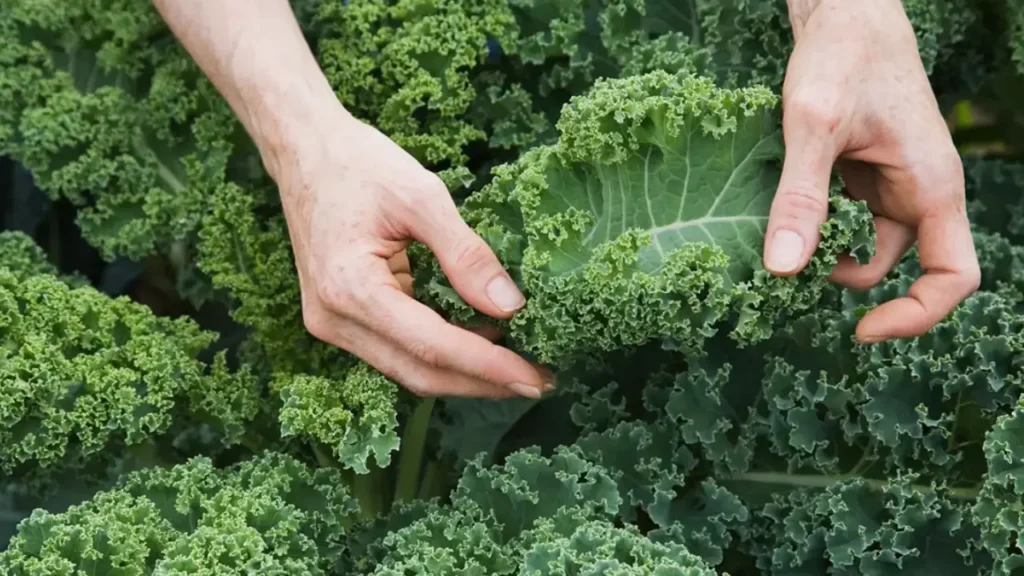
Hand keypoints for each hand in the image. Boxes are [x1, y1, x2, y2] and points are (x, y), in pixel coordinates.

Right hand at [275, 111, 550, 398]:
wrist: (304, 152)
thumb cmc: (358, 164)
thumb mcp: (423, 197)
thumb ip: (467, 255)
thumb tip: (511, 306)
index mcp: (350, 289)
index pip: (432, 346)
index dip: (489, 366)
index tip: (537, 377)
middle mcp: (334, 320)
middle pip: (420, 373)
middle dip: (483, 382)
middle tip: (540, 381)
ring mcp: (331, 324)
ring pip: (409, 369)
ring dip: (464, 373)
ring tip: (519, 365)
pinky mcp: (340, 320)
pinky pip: (397, 350)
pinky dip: (441, 353)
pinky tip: (480, 341)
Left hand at [765, 0, 980, 342]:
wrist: (845, 11)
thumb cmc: (842, 55)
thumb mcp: (812, 126)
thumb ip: (800, 197)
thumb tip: (783, 270)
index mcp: (932, 186)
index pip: (955, 276)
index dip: (917, 314)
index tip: (862, 328)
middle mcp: (923, 190)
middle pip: (909, 269)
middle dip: (858, 286)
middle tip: (799, 282)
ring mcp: (897, 182)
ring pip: (873, 247)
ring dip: (833, 257)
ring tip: (783, 247)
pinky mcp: (870, 173)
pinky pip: (853, 220)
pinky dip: (822, 230)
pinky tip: (786, 220)